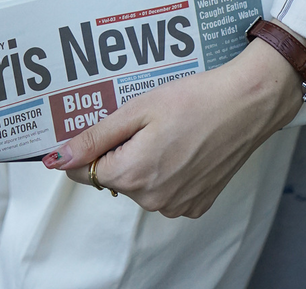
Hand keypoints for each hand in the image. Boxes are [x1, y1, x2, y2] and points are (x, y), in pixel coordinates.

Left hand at [41, 37, 303, 218]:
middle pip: (115, 178)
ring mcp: (176, 206)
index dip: (88, 148)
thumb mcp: (138, 108)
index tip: (100, 129)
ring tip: (169, 130)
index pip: (86, 171)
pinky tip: (185, 146)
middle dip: (120, 151)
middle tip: (145, 120)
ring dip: (144, 162)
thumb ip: (97, 137)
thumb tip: (59, 158)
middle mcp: (152, 200)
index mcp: (132, 174)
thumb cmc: (194, 99)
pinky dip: (168, 172)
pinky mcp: (197, 205)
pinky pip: (166, 191)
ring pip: (141, 185)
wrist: (246, 104)